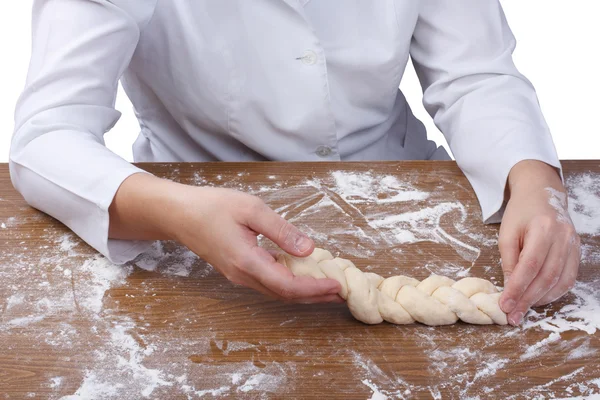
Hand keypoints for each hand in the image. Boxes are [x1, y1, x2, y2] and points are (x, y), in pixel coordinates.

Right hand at [109, 174, 341, 302]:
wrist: (179, 214)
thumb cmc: (213, 207)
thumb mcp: (251, 210)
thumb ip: (282, 231)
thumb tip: (309, 249)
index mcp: (248, 262)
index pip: (289, 286)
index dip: (315, 288)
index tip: (337, 285)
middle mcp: (243, 276)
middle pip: (285, 295)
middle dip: (315, 295)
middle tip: (342, 292)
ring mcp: (239, 277)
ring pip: (277, 292)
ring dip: (304, 292)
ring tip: (328, 287)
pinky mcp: (238, 272)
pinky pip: (269, 284)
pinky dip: (290, 284)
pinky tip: (303, 275)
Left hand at [498, 160, 580, 325]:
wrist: (541, 195)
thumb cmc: (520, 213)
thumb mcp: (506, 233)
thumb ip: (508, 260)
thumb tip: (509, 289)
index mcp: (543, 228)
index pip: (530, 265)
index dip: (517, 288)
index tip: (505, 305)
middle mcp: (563, 237)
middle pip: (546, 276)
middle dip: (528, 299)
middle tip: (513, 315)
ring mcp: (573, 244)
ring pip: (560, 281)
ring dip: (542, 299)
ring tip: (524, 309)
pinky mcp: (577, 251)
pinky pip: (568, 278)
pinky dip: (554, 292)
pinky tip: (539, 298)